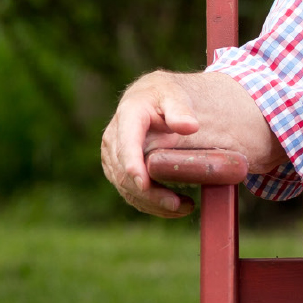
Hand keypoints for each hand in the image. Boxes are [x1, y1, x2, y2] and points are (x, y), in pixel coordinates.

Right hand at [100, 72, 199, 217]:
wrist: (152, 98)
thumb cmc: (166, 96)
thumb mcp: (175, 95)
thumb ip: (181, 109)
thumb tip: (189, 126)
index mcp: (128, 116)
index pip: (127, 144)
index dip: (133, 166)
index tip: (145, 184)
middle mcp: (114, 139)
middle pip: (124, 173)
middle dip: (149, 192)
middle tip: (177, 204)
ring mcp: (113, 157)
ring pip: (126, 187)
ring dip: (152, 203)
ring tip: (184, 207)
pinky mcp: (118, 170)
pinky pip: (130, 192)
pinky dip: (150, 204)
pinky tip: (174, 208)